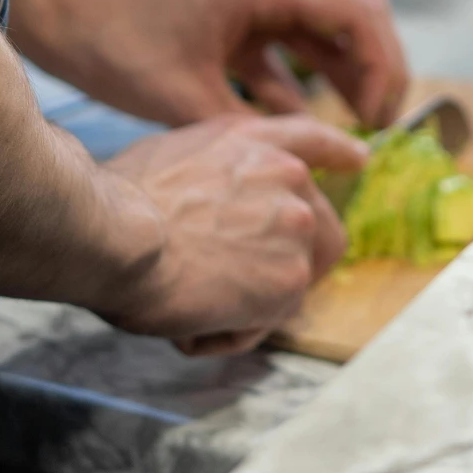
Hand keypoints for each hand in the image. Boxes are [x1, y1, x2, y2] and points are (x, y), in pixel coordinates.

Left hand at [9, 0, 408, 129]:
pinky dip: (305, 77)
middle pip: (355, 14)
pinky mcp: (235, 13)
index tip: (378, 122)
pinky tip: (303, 124)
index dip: (382, 68)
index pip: (360, 13)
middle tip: (376, 127)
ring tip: (355, 131)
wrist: (64, 18)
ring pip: (326, 27)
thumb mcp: (189, 99)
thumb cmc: (118, 49)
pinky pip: (289, 41)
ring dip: (345, 72)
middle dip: (375, 68)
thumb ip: (253, 130)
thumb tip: (305, 168)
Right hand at [94, 111, 365, 353]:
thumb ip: (216, 169)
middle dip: (285, 263)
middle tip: (231, 282)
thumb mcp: (175, 152)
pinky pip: (265, 324)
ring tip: (193, 300)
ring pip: (287, 284)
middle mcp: (288, 174)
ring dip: (247, 303)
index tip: (358, 161)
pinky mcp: (290, 281)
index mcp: (256, 139)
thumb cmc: (121, 198)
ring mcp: (295, 227)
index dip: (338, 152)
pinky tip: (191, 319)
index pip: (313, 139)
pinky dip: (228, 333)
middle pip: (318, 230)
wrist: (115, 231)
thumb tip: (210, 196)